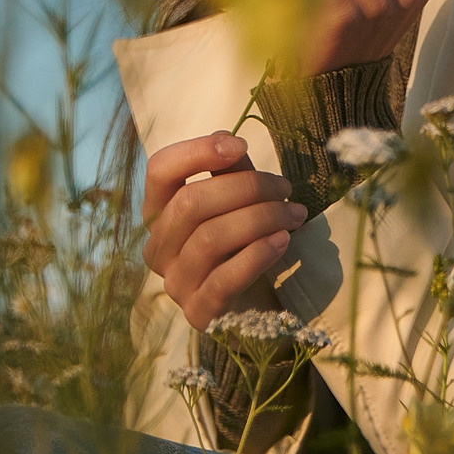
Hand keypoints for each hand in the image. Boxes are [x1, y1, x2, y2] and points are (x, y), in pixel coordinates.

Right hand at [143, 131, 306, 332]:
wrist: (254, 308)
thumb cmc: (243, 246)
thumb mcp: (237, 204)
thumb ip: (230, 173)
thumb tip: (229, 141)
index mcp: (158, 213)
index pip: (159, 170)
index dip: (196, 152)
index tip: (239, 145)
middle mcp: (158, 248)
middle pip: (190, 203)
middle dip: (246, 187)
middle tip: (285, 188)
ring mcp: (175, 283)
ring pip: (210, 238)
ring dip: (260, 218)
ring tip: (295, 214)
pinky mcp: (198, 313)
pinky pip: (224, 279)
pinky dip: (257, 255)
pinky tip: (283, 240)